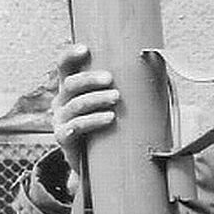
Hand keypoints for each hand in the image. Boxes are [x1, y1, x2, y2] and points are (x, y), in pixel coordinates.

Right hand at [52, 43, 119, 181]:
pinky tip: (109, 119)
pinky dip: (92, 122)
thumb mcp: (108, 105)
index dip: (70, 55)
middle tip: (111, 79)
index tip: (86, 49)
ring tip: (116, 98)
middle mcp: (60, 101)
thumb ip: (119, 87)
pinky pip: (75, 128)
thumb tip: (154, 65)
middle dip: (90, 79)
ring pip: (75, 106)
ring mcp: (60, 120)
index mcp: (69, 88)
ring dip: (96, 100)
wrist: (96, 164)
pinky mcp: (63, 139)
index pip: (63, 66)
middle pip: (71, 84)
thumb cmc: (105, 128)